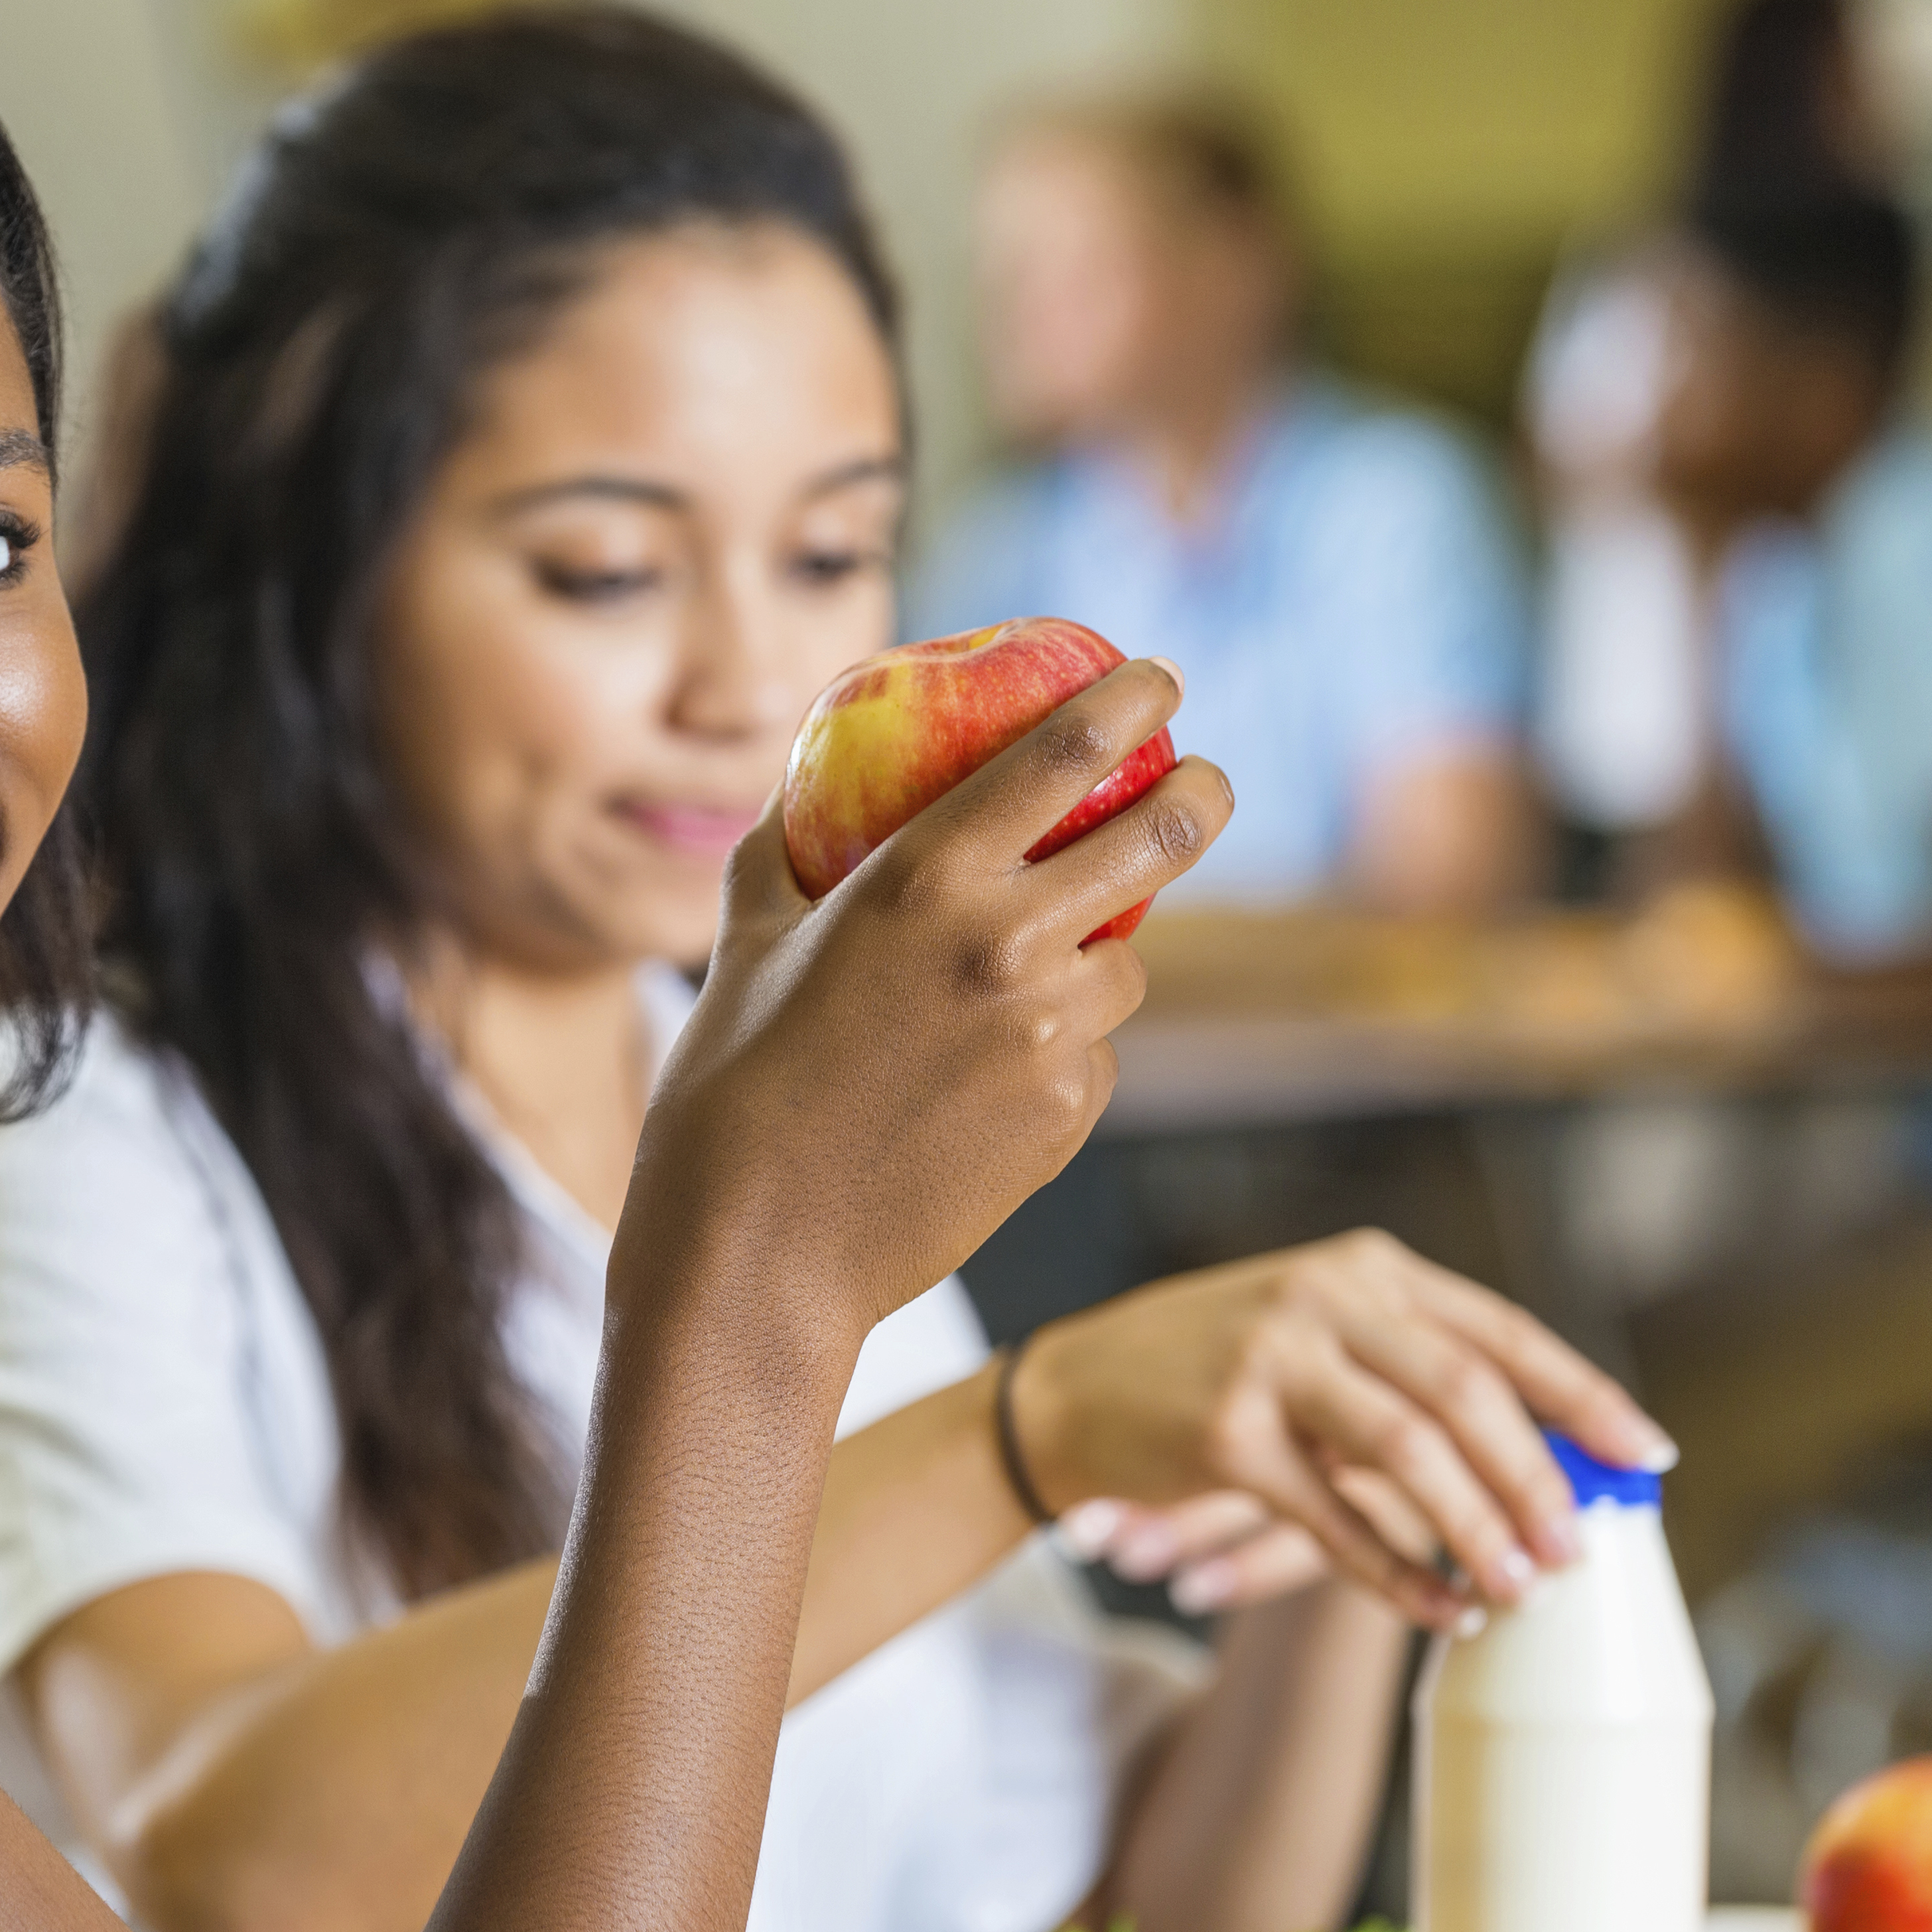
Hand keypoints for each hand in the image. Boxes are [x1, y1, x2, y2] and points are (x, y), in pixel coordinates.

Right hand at [631, 659, 1227, 1347]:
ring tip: (1018, 987)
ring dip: (1098, 959)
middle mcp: (1006, 947)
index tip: (1159, 678)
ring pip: (1127, 970)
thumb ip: (782, 850)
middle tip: (1202, 782)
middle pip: (1164, 837)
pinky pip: (1089, 1058)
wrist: (756, 1253)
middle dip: (1201, 792)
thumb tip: (797, 782)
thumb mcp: (745, 941)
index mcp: (925, 881)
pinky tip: (979, 1085)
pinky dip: (1056, 1053)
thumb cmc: (729, 1088)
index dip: (1134, 699)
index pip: (1069, 751)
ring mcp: (1049, 1040)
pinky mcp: (1067, 1120)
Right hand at [1006, 1230, 1675, 1623]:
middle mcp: (1323, 1298)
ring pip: (1409, 1450)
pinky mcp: (1225, 1432)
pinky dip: (1395, 1574)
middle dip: (1535, 1480)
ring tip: (1520, 1590)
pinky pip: (1335, 1518)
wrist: (1071, 1392)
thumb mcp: (1321, 1342)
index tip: (1648, 1458)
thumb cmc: (1215, 1373)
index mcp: (1365, 1270)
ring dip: (1476, 1531)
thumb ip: (1415, 1376)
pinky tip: (1436, 1611)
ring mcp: (1270, 1359)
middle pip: (1465, 1391)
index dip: (1583, 1397)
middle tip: (1576, 1552)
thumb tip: (1551, 1462)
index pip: (1501, 1332)